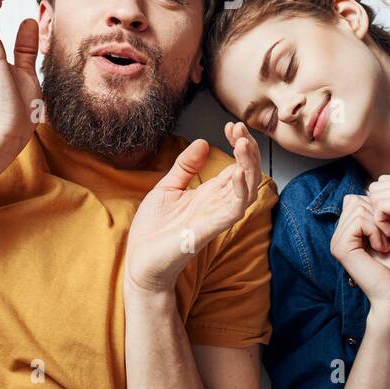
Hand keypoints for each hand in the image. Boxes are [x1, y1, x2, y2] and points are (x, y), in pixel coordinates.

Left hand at [124, 123, 262, 294]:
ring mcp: (216, 217)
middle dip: (248, 150)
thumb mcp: (167, 188)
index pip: (236, 165)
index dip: (239, 144)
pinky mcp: (210, 229)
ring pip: (247, 189)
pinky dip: (240, 190)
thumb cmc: (154, 230)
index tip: (231, 126)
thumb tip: (202, 142)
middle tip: (240, 129)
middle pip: (246, 174)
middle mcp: (218, 204)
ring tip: (244, 143)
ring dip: (249, 166)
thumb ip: (185, 166)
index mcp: (209, 194)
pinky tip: (237, 172)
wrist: (140, 262)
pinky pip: (234, 209)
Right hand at [331, 195, 389, 318]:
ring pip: (357, 207)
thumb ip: (377, 213)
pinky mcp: (340, 248)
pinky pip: (358, 221)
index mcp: (348, 231)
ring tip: (389, 241)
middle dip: (380, 213)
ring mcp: (337, 242)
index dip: (379, 207)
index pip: (357, 199)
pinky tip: (382, 247)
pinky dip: (375, 230)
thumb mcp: (389, 232)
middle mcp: (339, 235)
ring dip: (380, 223)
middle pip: (355, 199)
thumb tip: (373, 188)